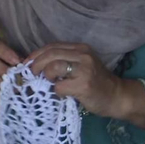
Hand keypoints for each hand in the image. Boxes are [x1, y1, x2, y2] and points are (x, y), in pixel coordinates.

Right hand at [0, 38, 23, 107]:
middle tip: (16, 78)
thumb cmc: (3, 68)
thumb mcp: (10, 61)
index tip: (17, 62)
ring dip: (1, 84)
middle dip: (3, 70)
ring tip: (13, 88)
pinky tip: (6, 94)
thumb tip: (28, 67)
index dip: (6, 53)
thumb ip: (18, 62)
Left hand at [25, 43, 144, 125]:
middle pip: (50, 54)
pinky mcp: (84, 85)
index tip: (27, 63)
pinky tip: (61, 93)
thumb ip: (63, 61)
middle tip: (31, 74)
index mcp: (80, 48)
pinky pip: (60, 86)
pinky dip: (56, 91)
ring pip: (53, 67)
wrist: (117, 96)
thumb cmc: (96, 83)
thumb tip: (36, 66)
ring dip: (46, 76)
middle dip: (36, 64)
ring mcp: (84, 70)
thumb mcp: (81, 66)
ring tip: (48, 83)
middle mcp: (83, 55)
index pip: (52, 46)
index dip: (36, 54)